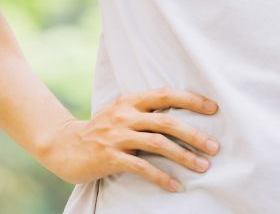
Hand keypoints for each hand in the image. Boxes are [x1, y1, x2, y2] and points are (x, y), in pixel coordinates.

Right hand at [41, 87, 220, 192]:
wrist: (65, 145)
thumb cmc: (101, 131)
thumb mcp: (121, 113)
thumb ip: (145, 112)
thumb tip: (180, 116)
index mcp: (130, 101)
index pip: (165, 94)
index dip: (191, 99)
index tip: (214, 108)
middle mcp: (125, 115)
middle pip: (166, 121)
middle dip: (193, 134)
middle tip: (214, 147)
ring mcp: (117, 136)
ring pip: (158, 144)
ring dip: (183, 156)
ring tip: (203, 167)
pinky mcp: (110, 157)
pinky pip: (141, 168)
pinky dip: (161, 177)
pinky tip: (175, 186)